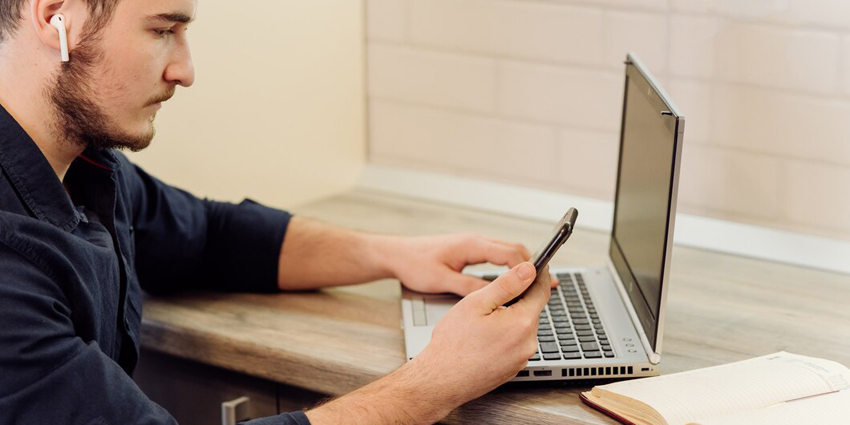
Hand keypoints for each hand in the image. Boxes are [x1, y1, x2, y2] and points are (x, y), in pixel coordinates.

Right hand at [305, 262, 552, 424]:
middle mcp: (528, 343)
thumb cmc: (453, 343)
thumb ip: (507, 284)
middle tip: (492, 294)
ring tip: (481, 320)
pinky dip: (503, 335)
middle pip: (531, 309)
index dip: (538, 275)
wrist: (440, 380)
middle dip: (516, 299)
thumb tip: (529, 269)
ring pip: (521, 327)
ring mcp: (521, 358)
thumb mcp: (477, 303)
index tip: (535, 266)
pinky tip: (482, 337)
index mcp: (522, 323)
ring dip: (508, 318)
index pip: (541, 291)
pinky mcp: (512, 368)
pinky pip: (514, 344)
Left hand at [389, 233, 555, 295]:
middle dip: (530, 267)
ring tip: (535, 284)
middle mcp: (475, 241)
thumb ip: (469, 287)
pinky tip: (513, 279)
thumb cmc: (414, 264)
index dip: (527, 268)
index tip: (540, 283)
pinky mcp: (469, 251)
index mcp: (472, 245)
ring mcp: (473, 244)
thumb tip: (494, 296)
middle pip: (514, 250)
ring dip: (520, 266)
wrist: (395, 254)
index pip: (510, 253)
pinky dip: (508, 266)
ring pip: (506, 252)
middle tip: (546, 285)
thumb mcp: (442, 281)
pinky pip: (496, 256)